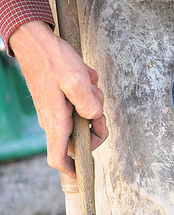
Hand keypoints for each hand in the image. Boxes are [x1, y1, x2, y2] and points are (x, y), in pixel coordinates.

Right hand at [10, 21, 107, 177]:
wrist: (35, 41)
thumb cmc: (53, 60)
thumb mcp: (77, 81)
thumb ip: (90, 105)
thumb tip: (95, 117)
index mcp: (57, 122)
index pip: (59, 158)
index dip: (72, 170)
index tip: (84, 173)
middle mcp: (55, 120)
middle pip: (82, 138)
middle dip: (96, 125)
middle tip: (98, 107)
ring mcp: (57, 111)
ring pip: (83, 119)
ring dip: (93, 104)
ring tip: (88, 85)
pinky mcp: (60, 101)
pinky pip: (81, 104)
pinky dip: (88, 94)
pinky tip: (85, 79)